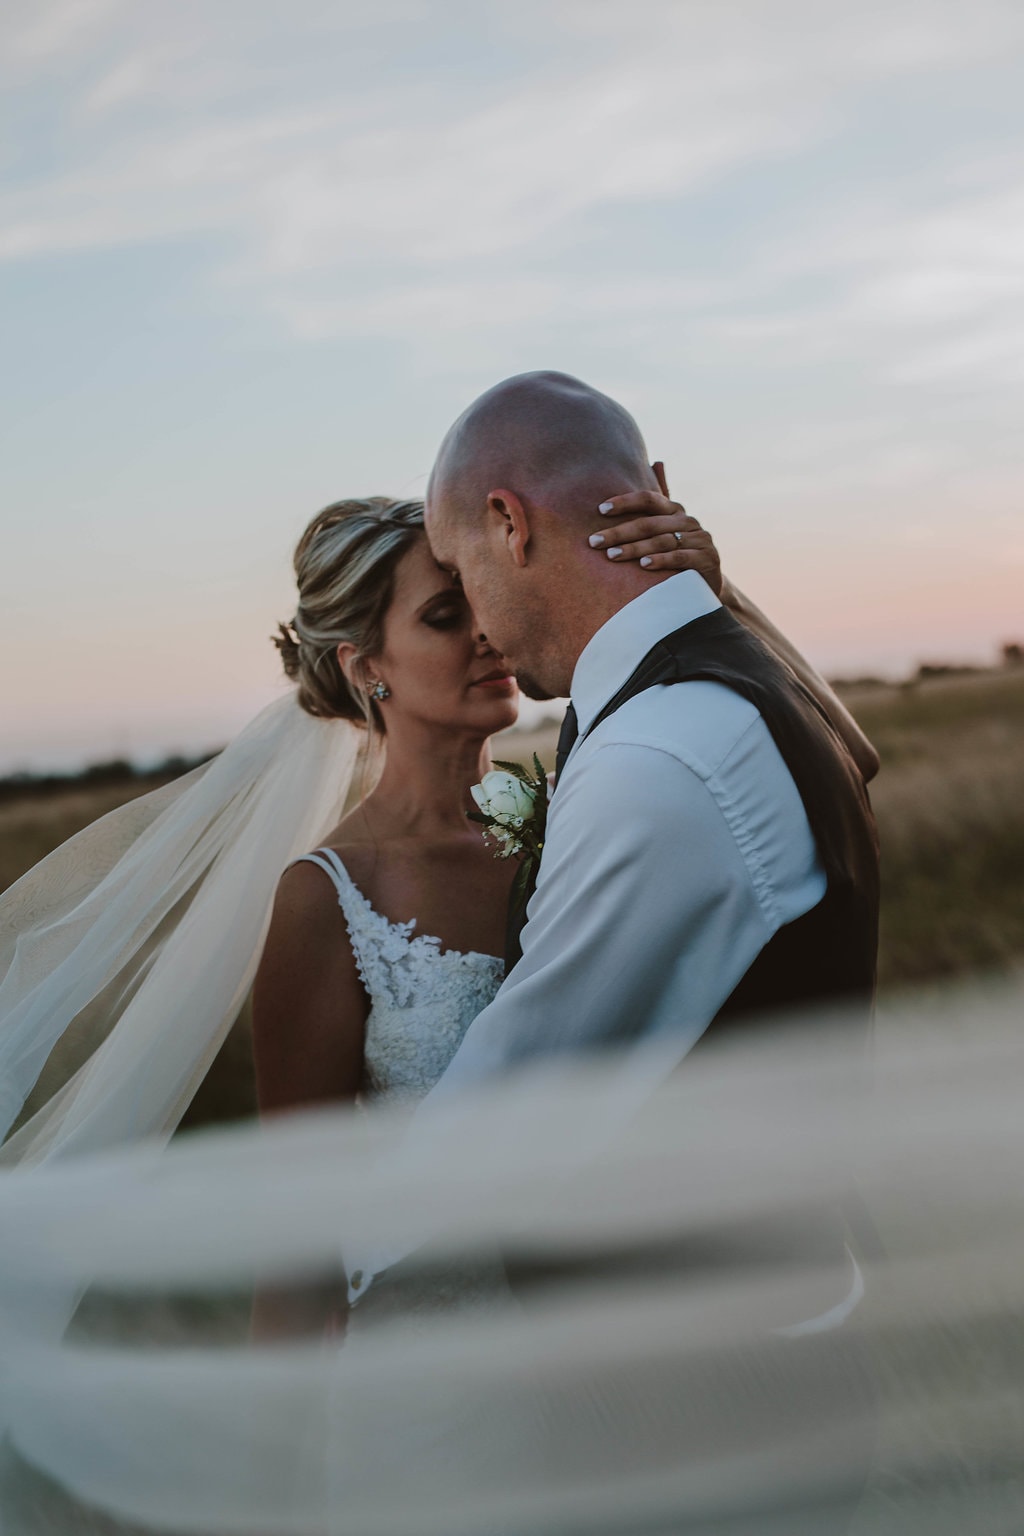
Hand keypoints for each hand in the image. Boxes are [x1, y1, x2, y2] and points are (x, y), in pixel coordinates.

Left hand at [586, 491, 722, 595]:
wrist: (706, 585)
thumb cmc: (676, 557)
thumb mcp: (664, 533)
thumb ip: (653, 509)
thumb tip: (654, 464)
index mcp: (674, 511)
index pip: (648, 500)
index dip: (625, 502)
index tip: (601, 509)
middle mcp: (688, 522)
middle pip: (649, 523)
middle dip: (619, 532)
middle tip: (594, 541)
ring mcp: (699, 539)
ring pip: (662, 541)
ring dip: (635, 548)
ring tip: (612, 555)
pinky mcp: (706, 558)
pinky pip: (680, 557)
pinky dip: (661, 560)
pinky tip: (643, 565)